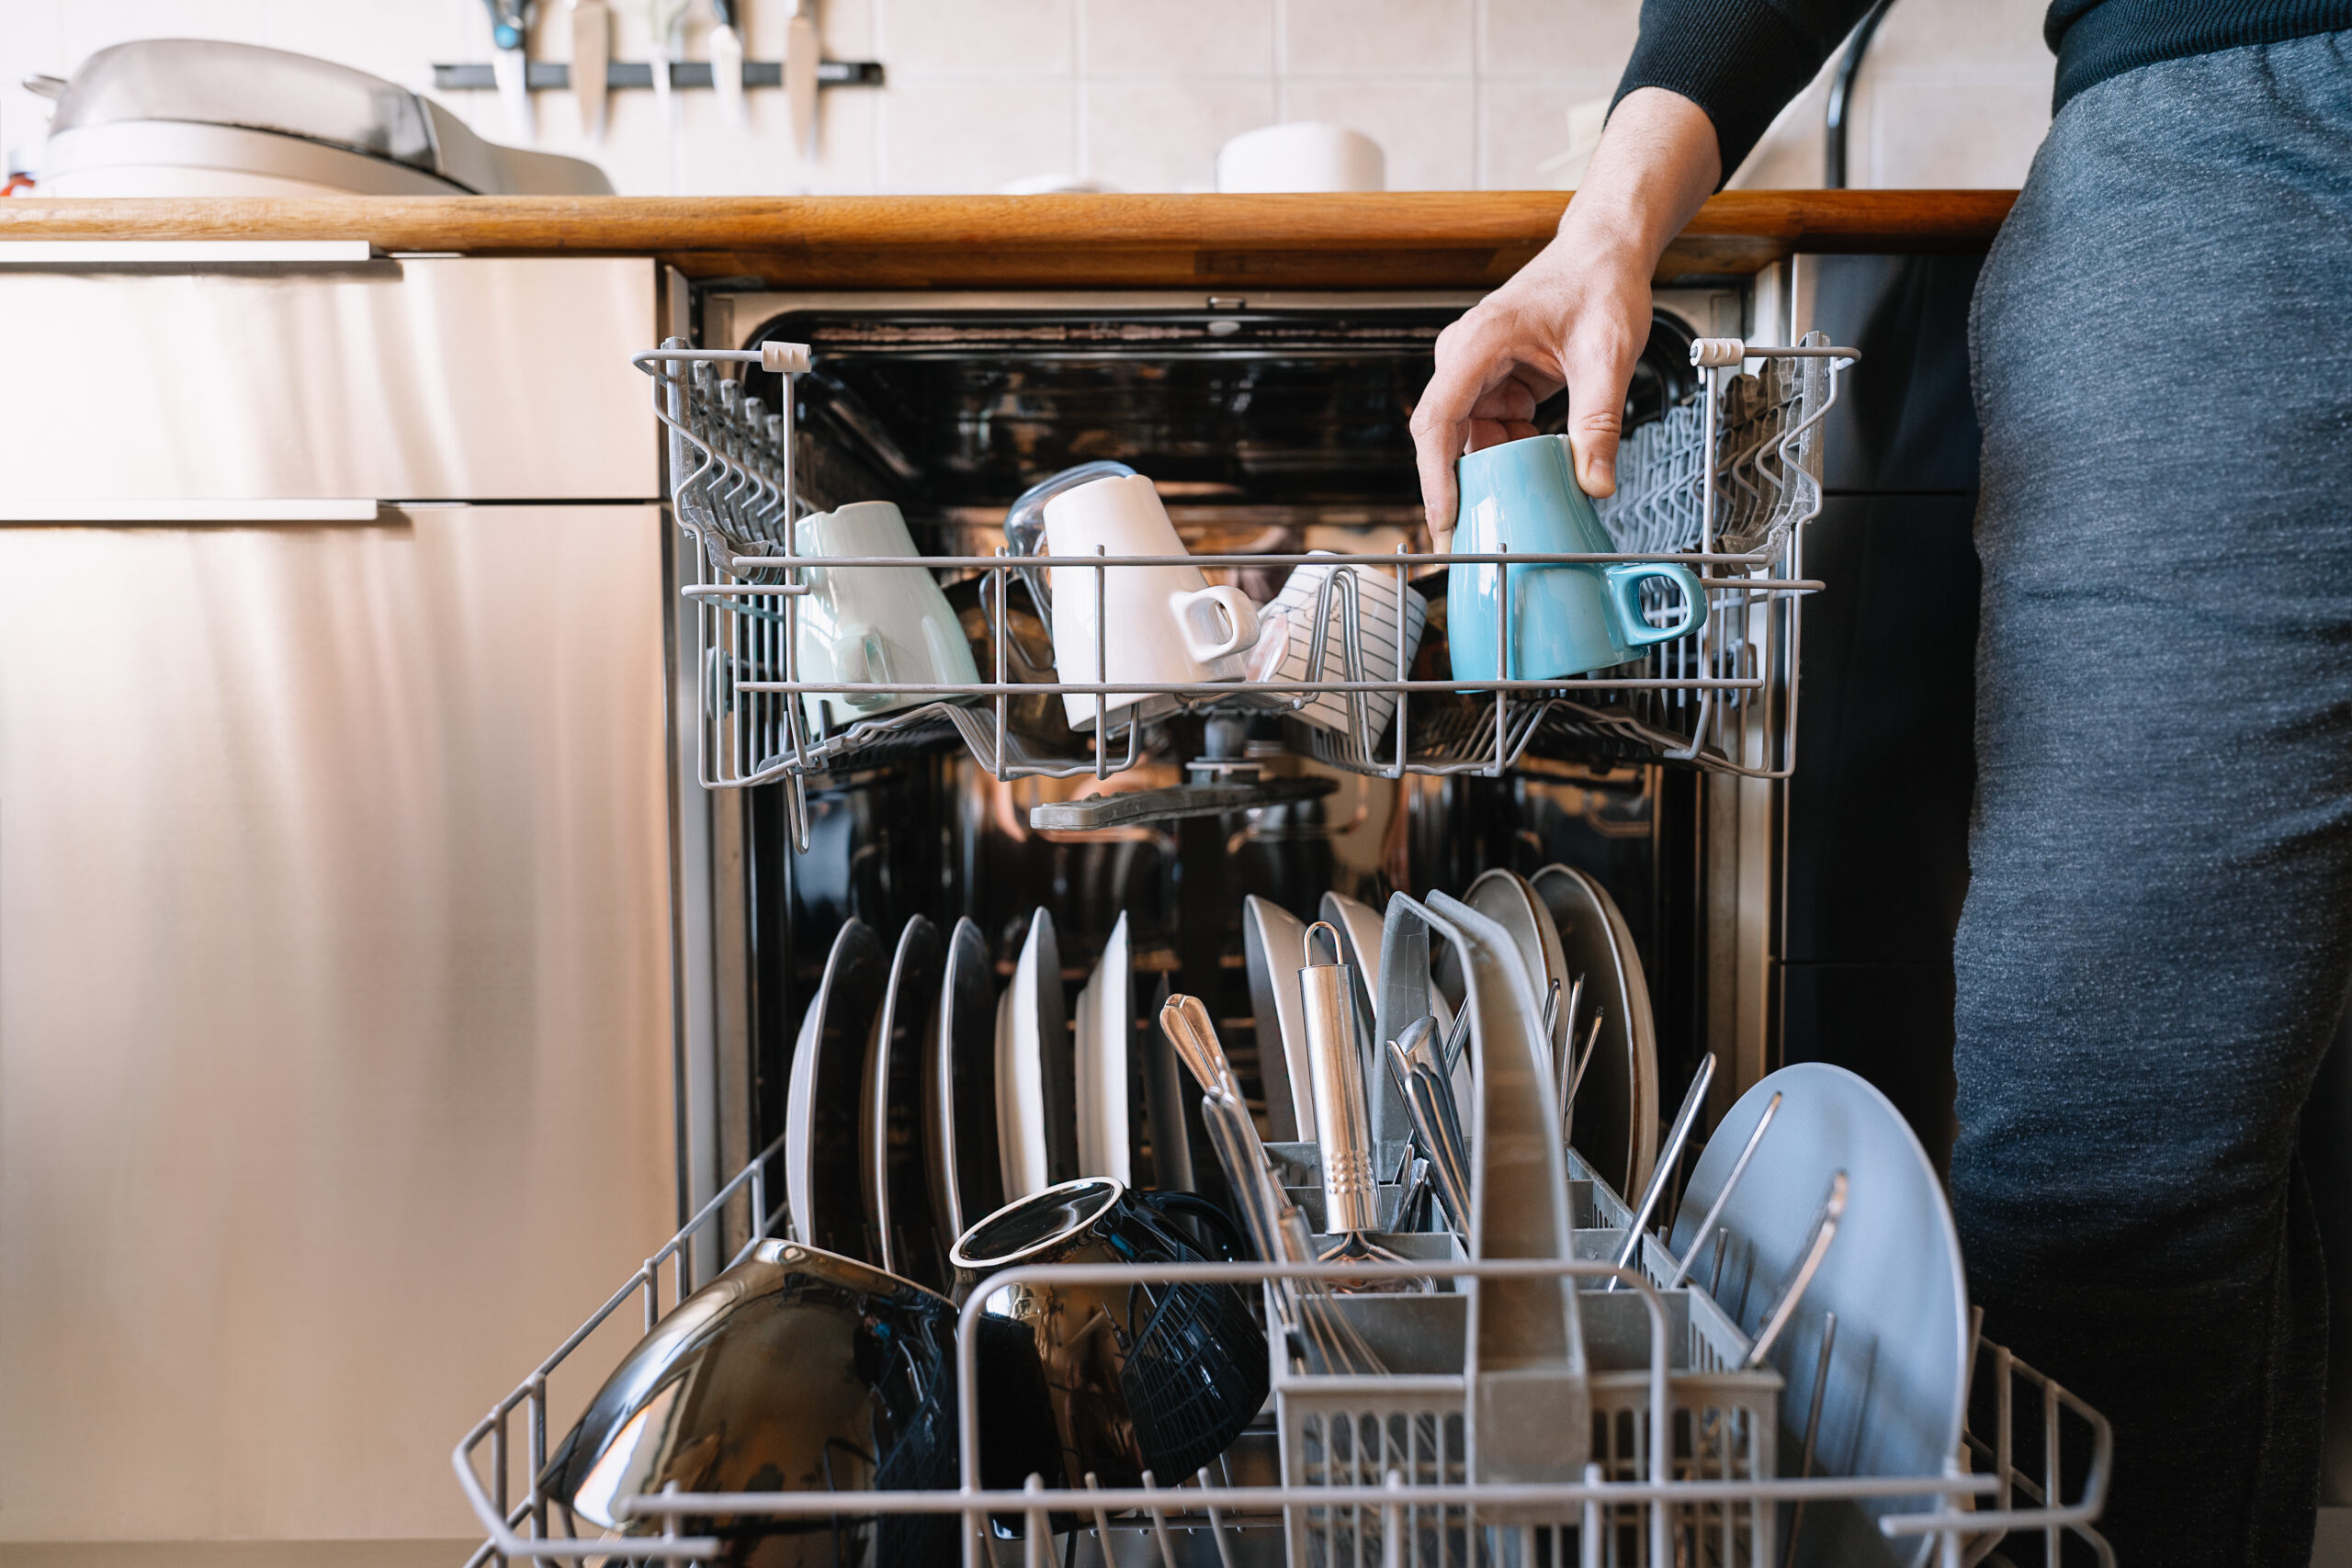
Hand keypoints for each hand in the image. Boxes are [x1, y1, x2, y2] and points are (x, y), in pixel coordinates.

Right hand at [1410, 88, 1721, 545]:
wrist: (1605, 251)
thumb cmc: (1600, 281)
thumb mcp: (1608, 354)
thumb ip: (1599, 421)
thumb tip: (1595, 481)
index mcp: (1478, 342)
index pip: (1438, 420)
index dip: (1436, 475)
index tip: (1444, 518)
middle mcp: (1465, 357)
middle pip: (1444, 436)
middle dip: (1456, 487)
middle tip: (1468, 540)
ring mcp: (1476, 370)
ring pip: (1469, 439)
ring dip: (1493, 471)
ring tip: (1515, 507)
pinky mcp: (1494, 381)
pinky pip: (1492, 430)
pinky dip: (1512, 454)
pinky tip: (1537, 468)